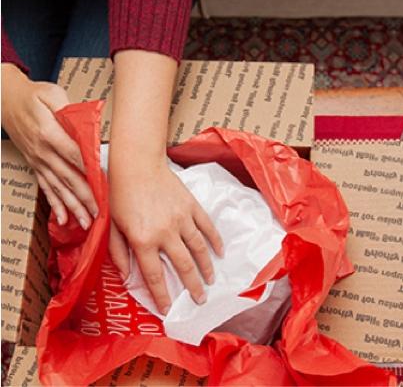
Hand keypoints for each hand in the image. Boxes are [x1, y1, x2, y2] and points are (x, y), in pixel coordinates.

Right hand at [1, 63, 97, 227]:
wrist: (4, 99)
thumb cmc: (33, 95)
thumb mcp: (52, 95)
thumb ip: (69, 110)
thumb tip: (87, 124)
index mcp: (48, 132)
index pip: (74, 154)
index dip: (89, 170)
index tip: (105, 184)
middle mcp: (43, 151)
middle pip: (69, 177)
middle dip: (86, 197)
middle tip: (101, 213)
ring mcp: (38, 161)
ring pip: (59, 187)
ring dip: (74, 206)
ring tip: (87, 222)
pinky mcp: (35, 165)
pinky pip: (46, 188)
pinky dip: (55, 205)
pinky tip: (64, 220)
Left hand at [108, 158, 222, 313]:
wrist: (136, 165)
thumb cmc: (119, 195)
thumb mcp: (112, 226)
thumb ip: (119, 253)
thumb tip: (127, 277)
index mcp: (143, 240)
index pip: (154, 276)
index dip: (161, 295)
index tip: (168, 309)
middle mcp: (165, 233)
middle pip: (183, 266)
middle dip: (193, 287)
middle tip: (200, 300)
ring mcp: (181, 219)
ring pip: (199, 249)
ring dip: (206, 268)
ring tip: (210, 281)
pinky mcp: (192, 207)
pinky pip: (207, 228)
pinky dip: (215, 241)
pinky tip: (220, 252)